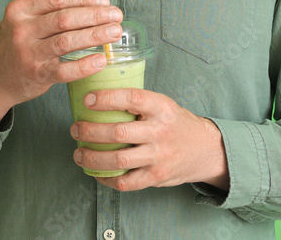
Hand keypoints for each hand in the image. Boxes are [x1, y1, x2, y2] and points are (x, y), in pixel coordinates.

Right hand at [0, 0, 122, 128]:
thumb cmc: (22, 42)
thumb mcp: (32, 19)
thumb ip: (62, 5)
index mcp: (21, 9)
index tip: (105, 1)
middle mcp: (21, 30)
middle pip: (64, 18)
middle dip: (95, 15)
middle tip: (116, 16)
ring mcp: (28, 53)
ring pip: (66, 41)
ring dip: (95, 35)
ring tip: (114, 32)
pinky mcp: (36, 75)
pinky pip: (65, 70)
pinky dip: (85, 65)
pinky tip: (101, 59)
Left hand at [70, 88, 228, 191]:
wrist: (204, 149)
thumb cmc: (174, 123)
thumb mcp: (162, 105)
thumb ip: (137, 103)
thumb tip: (97, 97)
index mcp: (162, 107)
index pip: (132, 98)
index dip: (107, 98)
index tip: (87, 100)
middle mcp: (161, 132)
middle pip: (119, 133)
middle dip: (90, 131)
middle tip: (75, 128)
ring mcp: (159, 157)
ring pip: (118, 160)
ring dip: (92, 157)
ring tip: (78, 153)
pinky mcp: (156, 177)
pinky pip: (126, 183)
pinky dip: (106, 179)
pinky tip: (95, 172)